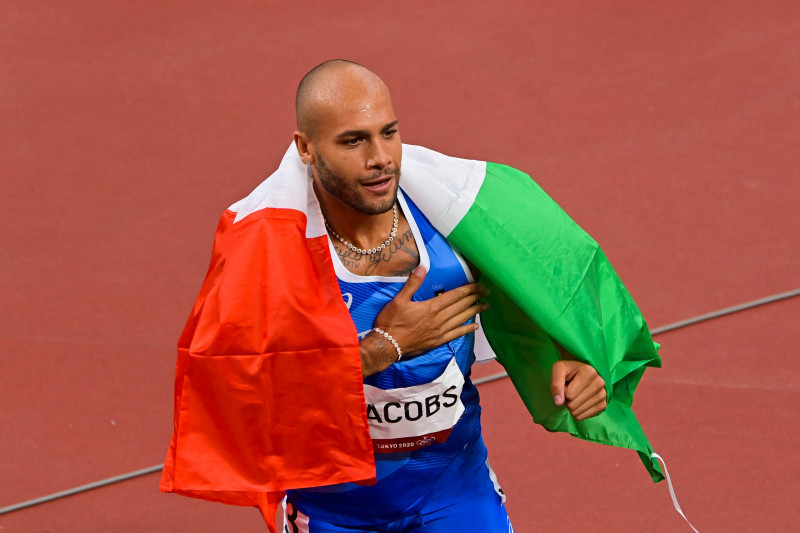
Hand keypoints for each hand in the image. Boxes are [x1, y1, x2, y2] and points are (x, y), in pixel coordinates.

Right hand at [361, 266, 486, 374]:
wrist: (387, 346)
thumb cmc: (391, 322)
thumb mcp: (399, 300)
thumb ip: (413, 283)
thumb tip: (423, 267)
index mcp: (432, 307)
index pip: (455, 296)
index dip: (469, 289)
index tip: (480, 285)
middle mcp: (439, 319)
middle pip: (462, 306)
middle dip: (476, 298)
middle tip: (487, 292)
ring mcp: (440, 332)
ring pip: (462, 319)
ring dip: (475, 312)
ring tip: (485, 306)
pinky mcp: (437, 342)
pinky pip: (456, 334)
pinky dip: (466, 330)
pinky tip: (474, 327)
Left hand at [550, 360, 606, 420]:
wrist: (581, 372)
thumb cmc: (569, 370)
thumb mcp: (558, 370)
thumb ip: (556, 385)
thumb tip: (558, 403)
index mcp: (590, 372)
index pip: (569, 394)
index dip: (562, 391)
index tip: (566, 384)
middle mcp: (600, 383)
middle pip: (573, 404)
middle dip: (566, 400)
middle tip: (569, 391)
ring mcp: (603, 395)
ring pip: (578, 412)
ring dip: (571, 406)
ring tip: (575, 395)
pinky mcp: (603, 405)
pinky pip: (585, 416)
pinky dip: (578, 412)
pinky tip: (579, 402)